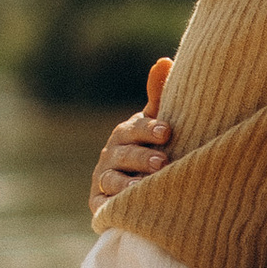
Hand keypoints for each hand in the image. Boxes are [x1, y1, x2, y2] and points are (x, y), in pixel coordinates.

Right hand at [90, 53, 174, 214]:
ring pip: (112, 180)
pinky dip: (115, 205)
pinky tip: (130, 206)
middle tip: (162, 161)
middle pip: (123, 154)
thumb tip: (164, 61)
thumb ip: (158, 97)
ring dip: (128, 183)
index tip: (167, 131)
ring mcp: (103, 179)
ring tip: (145, 187)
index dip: (149, 129)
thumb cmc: (151, 149)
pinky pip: (105, 205)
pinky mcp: (99, 204)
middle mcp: (110, 155)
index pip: (135, 128)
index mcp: (125, 133)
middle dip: (142, 157)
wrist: (139, 188)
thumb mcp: (156, 125)